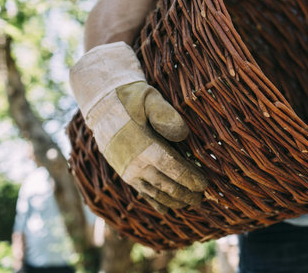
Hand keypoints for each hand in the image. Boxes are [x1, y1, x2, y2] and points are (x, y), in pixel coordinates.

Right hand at [70, 42, 206, 211]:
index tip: (205, 184)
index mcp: (143, 146)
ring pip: (155, 192)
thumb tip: (183, 135)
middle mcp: (134, 163)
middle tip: (202, 198)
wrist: (102, 103)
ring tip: (190, 203)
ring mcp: (127, 170)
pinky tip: (167, 209)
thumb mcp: (149, 98)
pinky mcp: (123, 172)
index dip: (189, 178)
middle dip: (185, 193)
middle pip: (166, 185)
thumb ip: (166, 114)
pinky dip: (155, 202)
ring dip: (174, 200)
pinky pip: (142, 192)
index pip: (172, 168)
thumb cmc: (131, 98)